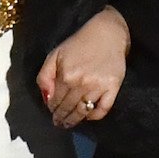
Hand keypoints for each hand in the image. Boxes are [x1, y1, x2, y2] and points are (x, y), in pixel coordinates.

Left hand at [38, 6, 129, 127]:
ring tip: (70, 124)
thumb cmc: (79, 43)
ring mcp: (98, 87)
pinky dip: (94, 116)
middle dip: (61, 118)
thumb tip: (46, 98)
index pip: (55, 101)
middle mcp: (81, 84)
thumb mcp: (55, 55)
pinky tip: (88, 116)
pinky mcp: (113, 88)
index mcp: (65, 75)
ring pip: (83, 112)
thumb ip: (45, 76)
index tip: (52, 112)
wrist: (107, 33)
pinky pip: (103, 109)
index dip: (52, 109)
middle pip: (68, 108)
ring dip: (74, 121)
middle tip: (59, 123)